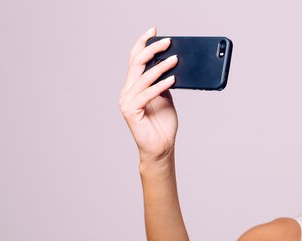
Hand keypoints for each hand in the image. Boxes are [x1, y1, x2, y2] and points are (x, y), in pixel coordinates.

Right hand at [119, 27, 178, 162]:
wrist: (161, 148)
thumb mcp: (166, 97)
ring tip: (175, 59)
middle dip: (152, 49)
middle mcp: (127, 91)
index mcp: (134, 86)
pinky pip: (147, 94)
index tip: (154, 31)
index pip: (136, 59)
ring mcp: (127, 101)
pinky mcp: (131, 111)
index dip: (143, 43)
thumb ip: (164, 82)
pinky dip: (160, 85)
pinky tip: (172, 79)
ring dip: (160, 67)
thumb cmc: (163, 124)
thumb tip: (172, 62)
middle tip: (167, 41)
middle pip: (136, 63)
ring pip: (143, 77)